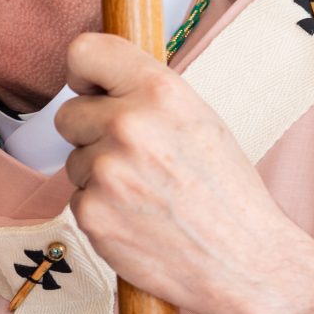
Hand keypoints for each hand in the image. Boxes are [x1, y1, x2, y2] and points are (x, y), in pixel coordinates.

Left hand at [54, 32, 313, 313]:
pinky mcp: (91, 213)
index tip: (89, 87)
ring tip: (146, 194)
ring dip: (98, 175)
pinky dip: (101, 210)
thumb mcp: (199, 120)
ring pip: (73, 161)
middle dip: (90, 134)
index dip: (81, 72)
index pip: (84, 52)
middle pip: (68, 114)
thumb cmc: (226, 191)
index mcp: (161, 91)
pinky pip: (78, 199)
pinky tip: (138, 219)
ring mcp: (106, 171)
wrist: (244, 261)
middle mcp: (129, 125)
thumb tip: (96, 81)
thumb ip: (148, 96)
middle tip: (134, 157)